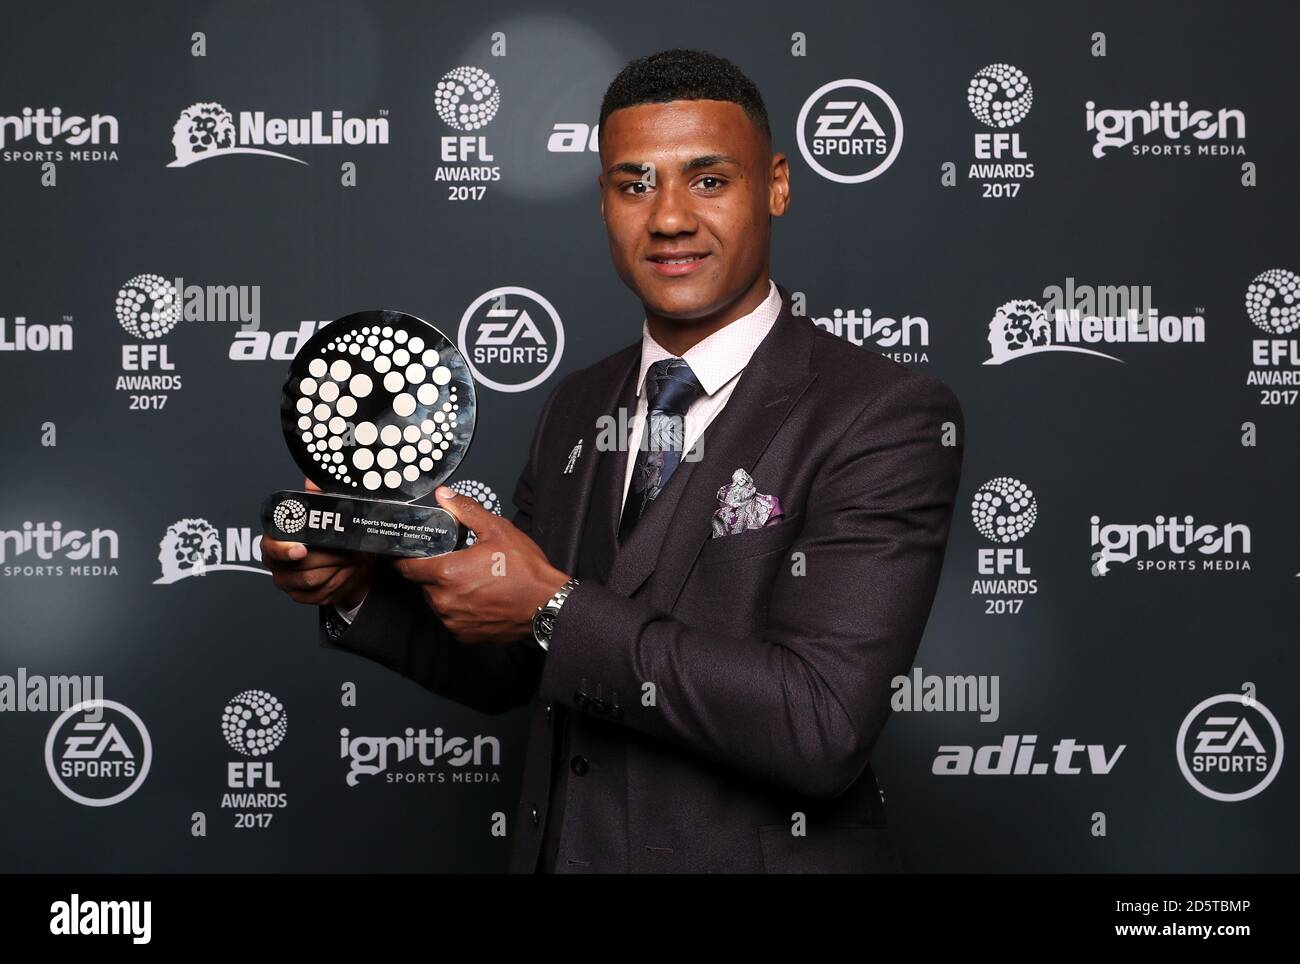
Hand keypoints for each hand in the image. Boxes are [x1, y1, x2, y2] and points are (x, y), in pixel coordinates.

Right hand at [262, 477, 375, 608]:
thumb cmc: (337, 534)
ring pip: (309, 581)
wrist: (354, 560)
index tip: (302, 550)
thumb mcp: (333, 511)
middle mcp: (277, 561)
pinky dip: (338, 584)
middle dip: (327, 558)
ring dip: (336, 570)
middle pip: (296, 567)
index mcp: (278, 537)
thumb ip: (320, 496)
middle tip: (348, 551)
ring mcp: (286, 580)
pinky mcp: (300, 596)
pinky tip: (348, 573)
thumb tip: (311, 482)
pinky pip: (317, 596)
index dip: (284, 549)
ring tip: (351, 560)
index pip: (271, 545)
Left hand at [392, 486, 569, 643]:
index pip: (407, 567)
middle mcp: (445, 601)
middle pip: (423, 584)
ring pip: (437, 602)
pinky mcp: (465, 635)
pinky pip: (452, 618)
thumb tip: (445, 496)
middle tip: (457, 562)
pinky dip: (460, 609)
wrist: (546, 605)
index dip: (406, 558)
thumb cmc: (526, 570)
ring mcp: (454, 621)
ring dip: (447, 591)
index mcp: (447, 573)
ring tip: (473, 580)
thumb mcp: (497, 530)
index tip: (410, 553)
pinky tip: (479, 598)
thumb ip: (465, 510)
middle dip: (435, 572)